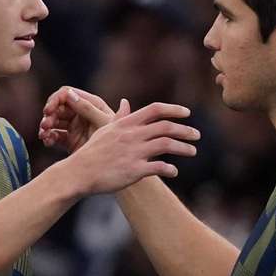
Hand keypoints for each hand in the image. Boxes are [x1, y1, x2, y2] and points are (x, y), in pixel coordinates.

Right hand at [39, 86, 116, 152]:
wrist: (115, 165)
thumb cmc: (116, 141)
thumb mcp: (104, 123)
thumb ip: (87, 108)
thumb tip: (69, 94)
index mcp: (92, 104)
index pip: (68, 94)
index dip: (55, 100)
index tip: (48, 110)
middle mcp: (81, 113)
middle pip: (58, 107)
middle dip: (49, 115)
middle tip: (44, 125)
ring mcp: (75, 126)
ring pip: (54, 121)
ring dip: (46, 126)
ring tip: (43, 135)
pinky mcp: (70, 140)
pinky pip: (55, 135)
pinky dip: (48, 137)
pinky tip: (47, 141)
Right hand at [51, 92, 199, 195]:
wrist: (79, 173)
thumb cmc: (91, 151)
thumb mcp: (104, 130)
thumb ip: (119, 117)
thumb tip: (124, 103)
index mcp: (126, 124)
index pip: (155, 109)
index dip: (174, 109)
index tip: (187, 113)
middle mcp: (132, 135)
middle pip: (166, 127)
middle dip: (185, 130)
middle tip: (196, 135)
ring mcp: (134, 152)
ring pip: (167, 145)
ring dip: (183, 148)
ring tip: (193, 152)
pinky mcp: (134, 170)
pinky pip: (159, 168)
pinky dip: (170, 169)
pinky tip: (174, 172)